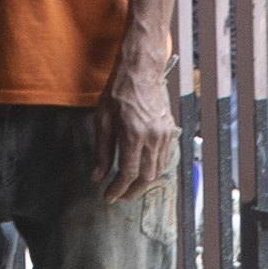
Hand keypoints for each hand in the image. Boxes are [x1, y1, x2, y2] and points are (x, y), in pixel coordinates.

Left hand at [94, 48, 176, 203]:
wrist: (140, 72)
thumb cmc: (119, 92)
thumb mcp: (103, 121)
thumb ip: (102, 152)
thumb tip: (97, 176)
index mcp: (133, 135)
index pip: (128, 173)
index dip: (118, 189)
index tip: (108, 196)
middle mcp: (152, 138)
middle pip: (146, 177)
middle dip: (132, 190)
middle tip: (119, 194)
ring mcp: (164, 135)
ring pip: (157, 170)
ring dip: (143, 181)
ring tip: (129, 184)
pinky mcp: (170, 131)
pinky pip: (164, 158)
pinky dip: (153, 168)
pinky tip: (142, 168)